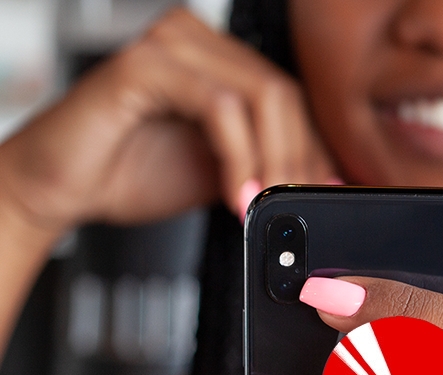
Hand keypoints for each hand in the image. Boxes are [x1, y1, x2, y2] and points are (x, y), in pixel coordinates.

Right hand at [0, 8, 335, 234]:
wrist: (64, 186)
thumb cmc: (131, 173)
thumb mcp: (220, 174)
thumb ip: (263, 166)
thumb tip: (316, 182)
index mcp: (218, 62)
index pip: (289, 99)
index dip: (313, 150)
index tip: (322, 195)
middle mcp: (197, 42)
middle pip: (283, 94)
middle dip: (298, 161)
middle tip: (293, 207)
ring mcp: (170, 46)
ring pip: (260, 96)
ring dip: (272, 161)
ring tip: (263, 206)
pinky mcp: (145, 65)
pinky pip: (219, 106)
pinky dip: (238, 157)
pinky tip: (236, 195)